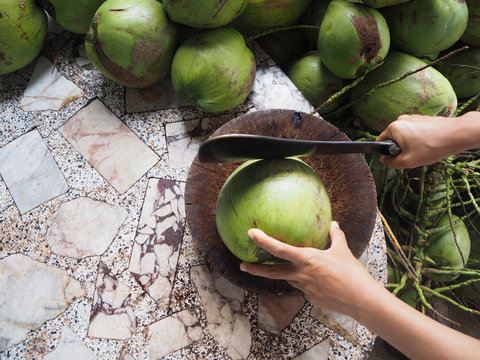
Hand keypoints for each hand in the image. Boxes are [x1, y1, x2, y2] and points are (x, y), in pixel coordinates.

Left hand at [240, 222, 378, 315]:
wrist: (360, 300)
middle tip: (242, 265)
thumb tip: (333, 224)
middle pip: (272, 272)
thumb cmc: (352, 273)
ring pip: (290, 279)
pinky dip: (307, 282)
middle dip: (255, 269)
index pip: (279, 249)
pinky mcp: (311, 298)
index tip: (251, 234)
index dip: (263, 240)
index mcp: (306, 259)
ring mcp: (304, 288)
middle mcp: (301, 274)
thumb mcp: (343, 250)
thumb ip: (335, 235)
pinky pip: (304, 288)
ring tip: (296, 269)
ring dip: (287, 274)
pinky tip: (320, 282)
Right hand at [377, 114, 462, 168]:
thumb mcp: (407, 162)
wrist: (456, 135)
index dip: (387, 153)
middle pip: (393, 139)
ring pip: (404, 136)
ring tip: (423, 149)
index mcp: (394, 127)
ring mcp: (412, 118)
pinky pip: (414, 132)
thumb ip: (390, 163)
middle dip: (401, 149)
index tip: (400, 157)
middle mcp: (401, 119)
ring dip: (410, 145)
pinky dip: (419, 140)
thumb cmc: (433, 146)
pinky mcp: (422, 119)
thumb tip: (383, 160)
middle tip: (413, 155)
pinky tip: (429, 144)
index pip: (380, 142)